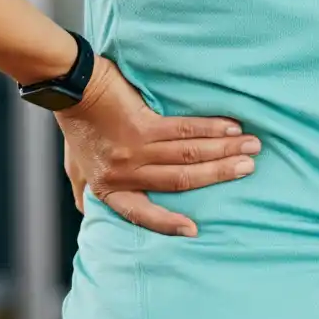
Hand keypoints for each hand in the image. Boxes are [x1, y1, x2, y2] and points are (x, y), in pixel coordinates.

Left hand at [57, 56, 260, 236]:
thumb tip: (86, 211)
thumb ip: (85, 190)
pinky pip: (184, 131)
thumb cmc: (75, 125)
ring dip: (224, 151)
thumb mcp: (74, 166)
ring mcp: (133, 151)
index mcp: (110, 189)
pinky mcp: (141, 126)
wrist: (69, 86)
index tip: (194, 231)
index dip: (168, 225)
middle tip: (248, 169)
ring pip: (188, 156)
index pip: (142, 215)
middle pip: (180, 181)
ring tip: (250, 148)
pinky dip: (212, 130)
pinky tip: (232, 129)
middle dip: (219, 175)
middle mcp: (124, 174)